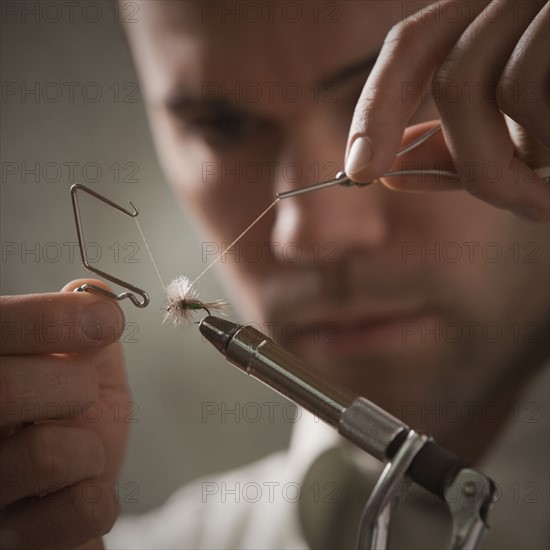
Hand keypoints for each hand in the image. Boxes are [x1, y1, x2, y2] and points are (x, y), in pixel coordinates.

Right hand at [0, 280, 129, 548]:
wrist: (68, 508)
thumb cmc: (73, 432)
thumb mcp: (82, 375)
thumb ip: (80, 338)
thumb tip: (93, 293)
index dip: (47, 318)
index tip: (106, 319)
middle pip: (3, 388)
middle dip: (72, 385)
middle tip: (80, 397)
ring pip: (48, 453)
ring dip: (91, 448)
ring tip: (77, 456)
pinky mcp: (7, 545)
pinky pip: (81, 509)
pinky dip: (99, 498)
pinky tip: (75, 497)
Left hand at [345, 0, 549, 220]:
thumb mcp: (523, 117)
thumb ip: (457, 140)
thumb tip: (387, 173)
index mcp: (490, 3)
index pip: (414, 44)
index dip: (378, 108)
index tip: (360, 173)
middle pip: (458, 78)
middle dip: (475, 162)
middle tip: (525, 205)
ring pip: (513, 90)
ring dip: (534, 155)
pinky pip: (547, 93)